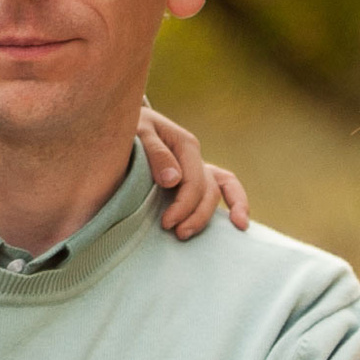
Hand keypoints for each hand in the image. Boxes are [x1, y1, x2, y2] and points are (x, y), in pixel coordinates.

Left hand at [139, 103, 248, 238]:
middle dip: (196, 216)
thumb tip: (173, 180)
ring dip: (207, 216)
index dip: (184, 206)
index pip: (194, 182)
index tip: (166, 223)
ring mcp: (196, 167)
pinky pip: (221, 187)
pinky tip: (236, 224)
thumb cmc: (129, 127)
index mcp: (186, 144)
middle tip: (178, 234)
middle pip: (208, 191)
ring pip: (217, 192)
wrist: (123, 123)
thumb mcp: (138, 132)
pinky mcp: (193, 177)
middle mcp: (195, 157)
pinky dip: (234, 203)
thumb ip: (155, 153)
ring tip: (189, 236)